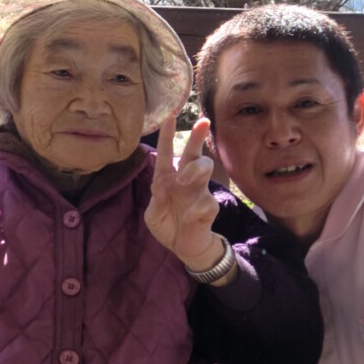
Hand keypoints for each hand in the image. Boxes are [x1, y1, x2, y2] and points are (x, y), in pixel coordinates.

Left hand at [145, 115, 227, 273]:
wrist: (182, 247)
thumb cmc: (167, 224)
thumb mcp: (153, 214)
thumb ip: (156, 199)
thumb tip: (162, 185)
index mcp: (168, 178)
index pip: (167, 154)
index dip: (168, 136)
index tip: (170, 116)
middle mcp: (186, 180)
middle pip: (193, 153)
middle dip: (197, 137)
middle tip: (202, 122)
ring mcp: (199, 192)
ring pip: (205, 168)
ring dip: (194, 170)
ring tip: (182, 181)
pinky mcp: (209, 208)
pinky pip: (206, 202)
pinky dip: (195, 209)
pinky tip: (187, 218)